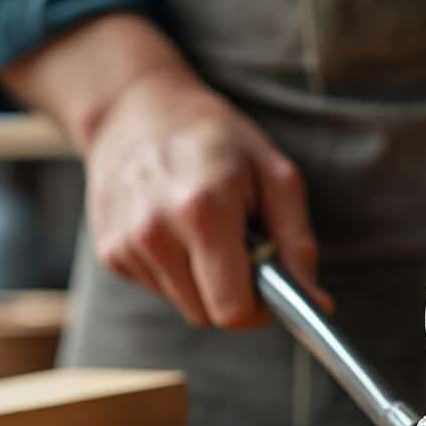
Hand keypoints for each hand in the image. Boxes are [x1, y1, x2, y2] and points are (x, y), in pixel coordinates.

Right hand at [86, 69, 329, 327]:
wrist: (136, 110)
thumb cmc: (216, 139)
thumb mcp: (273, 174)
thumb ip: (297, 242)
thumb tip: (316, 303)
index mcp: (203, 211)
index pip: (232, 311)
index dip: (258, 309)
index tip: (267, 286)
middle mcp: (155, 232)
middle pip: (207, 315)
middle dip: (231, 292)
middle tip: (238, 247)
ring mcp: (125, 244)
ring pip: (182, 305)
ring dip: (201, 281)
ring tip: (202, 230)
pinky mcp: (108, 252)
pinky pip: (157, 288)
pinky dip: (173, 270)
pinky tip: (173, 229)